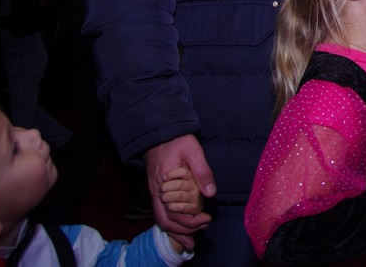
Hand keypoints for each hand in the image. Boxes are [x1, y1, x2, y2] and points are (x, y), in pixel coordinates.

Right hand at [145, 135, 215, 250]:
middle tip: (201, 230)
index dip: (190, 221)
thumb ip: (202, 171)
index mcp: (165, 184)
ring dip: (177, 228)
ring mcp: (155, 191)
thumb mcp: (193, 151)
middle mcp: (157, 191)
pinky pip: (161, 211)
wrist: (159, 131)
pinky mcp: (156, 189)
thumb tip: (210, 193)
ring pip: (162, 218)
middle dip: (183, 231)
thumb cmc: (177, 140)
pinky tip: (182, 222)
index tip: (206, 220)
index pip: (175, 214)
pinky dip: (171, 221)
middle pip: (166, 221)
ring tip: (193, 234)